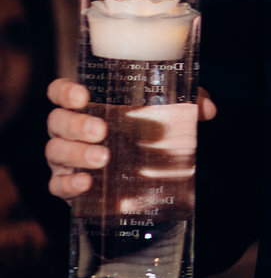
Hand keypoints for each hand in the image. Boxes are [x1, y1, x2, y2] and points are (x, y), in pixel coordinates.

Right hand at [45, 78, 216, 201]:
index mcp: (86, 106)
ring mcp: (63, 158)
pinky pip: (57, 185)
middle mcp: (68, 130)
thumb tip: (207, 109)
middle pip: (57, 121)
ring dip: (77, 154)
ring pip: (55, 151)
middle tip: (102, 131)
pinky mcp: (66, 185)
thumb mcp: (163, 116)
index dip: (65, 91)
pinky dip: (68, 184)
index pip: (59, 91)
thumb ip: (185, 106)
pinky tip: (86, 183)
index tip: (84, 96)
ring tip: (103, 158)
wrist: (134, 177)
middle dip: (77, 125)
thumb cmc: (139, 134)